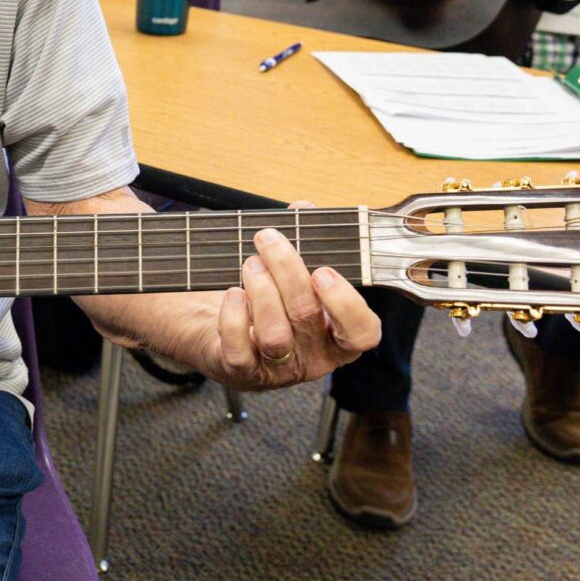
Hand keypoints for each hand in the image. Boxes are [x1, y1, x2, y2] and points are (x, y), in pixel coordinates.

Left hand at [199, 202, 380, 390]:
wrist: (217, 331)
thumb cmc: (266, 302)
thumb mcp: (290, 273)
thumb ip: (305, 241)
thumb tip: (304, 209)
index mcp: (336, 335)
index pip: (362, 333)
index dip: (345, 303)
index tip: (323, 271)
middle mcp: (312, 357)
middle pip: (307, 316)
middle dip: (286, 270)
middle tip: (267, 241)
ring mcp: (277, 369)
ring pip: (274, 335)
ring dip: (260, 290)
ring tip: (249, 265)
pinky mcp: (242, 371)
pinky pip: (239, 349)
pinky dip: (233, 317)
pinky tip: (232, 295)